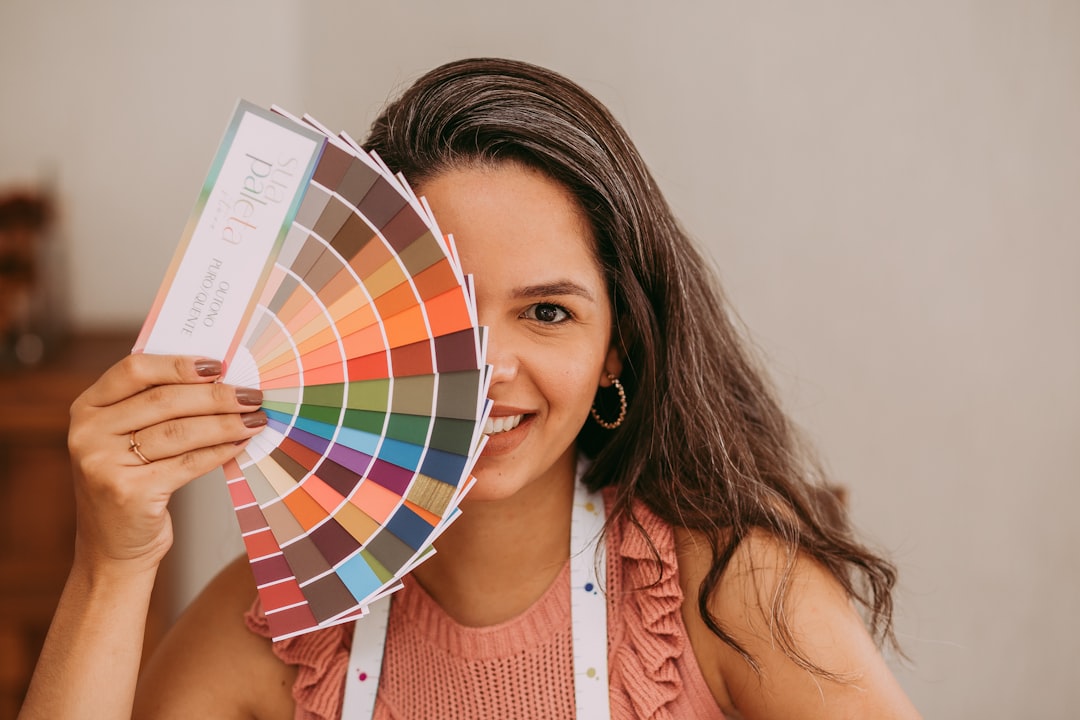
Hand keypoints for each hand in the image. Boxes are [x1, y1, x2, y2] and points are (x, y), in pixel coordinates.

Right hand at [68, 353, 265, 573]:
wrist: (111, 547)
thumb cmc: (129, 482)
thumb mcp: (125, 437)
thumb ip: (153, 405)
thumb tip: (218, 378)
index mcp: (88, 408)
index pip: (135, 370)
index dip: (179, 364)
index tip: (219, 366)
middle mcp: (89, 433)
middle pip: (165, 400)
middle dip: (217, 395)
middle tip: (252, 395)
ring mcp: (105, 464)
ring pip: (180, 431)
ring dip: (226, 423)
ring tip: (255, 419)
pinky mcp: (130, 492)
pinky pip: (189, 463)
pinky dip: (220, 451)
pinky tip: (240, 444)